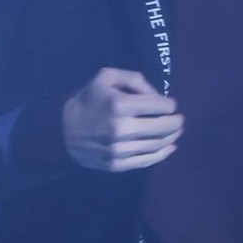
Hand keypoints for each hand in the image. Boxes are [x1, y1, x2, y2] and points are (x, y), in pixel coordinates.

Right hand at [62, 67, 183, 171]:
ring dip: (171, 137)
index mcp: (120, 105)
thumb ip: (135, 79)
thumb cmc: (88, 99)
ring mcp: (119, 150)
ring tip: (176, 131)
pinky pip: (146, 161)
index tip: (170, 104)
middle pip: (163, 127)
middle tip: (180, 119)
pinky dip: (162, 154)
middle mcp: (121, 129)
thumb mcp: (107, 77)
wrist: (62, 130)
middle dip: (176, 122)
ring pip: (157, 145)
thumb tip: (158, 96)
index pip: (160, 106)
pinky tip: (169, 147)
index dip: (170, 104)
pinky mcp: (116, 164)